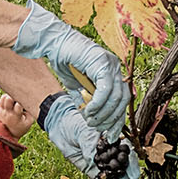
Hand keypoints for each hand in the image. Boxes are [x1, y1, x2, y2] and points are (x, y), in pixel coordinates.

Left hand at [0, 95, 34, 138]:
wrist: (9, 134)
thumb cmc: (21, 127)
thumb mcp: (29, 122)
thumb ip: (31, 112)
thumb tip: (30, 102)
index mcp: (16, 116)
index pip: (18, 105)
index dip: (23, 101)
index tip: (26, 102)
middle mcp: (8, 112)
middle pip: (9, 99)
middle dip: (15, 96)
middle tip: (19, 99)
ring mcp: (3, 110)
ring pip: (4, 98)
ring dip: (10, 96)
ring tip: (15, 99)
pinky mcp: (0, 109)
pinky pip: (1, 100)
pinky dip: (6, 97)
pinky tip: (11, 100)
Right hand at [13, 1, 128, 137]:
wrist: (54, 43)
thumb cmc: (65, 62)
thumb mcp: (77, 86)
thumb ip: (86, 100)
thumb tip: (90, 118)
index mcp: (112, 74)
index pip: (122, 101)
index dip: (117, 120)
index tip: (110, 135)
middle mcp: (115, 68)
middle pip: (123, 101)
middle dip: (110, 119)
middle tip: (96, 128)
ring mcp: (111, 64)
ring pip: (116, 97)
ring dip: (103, 113)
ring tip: (90, 120)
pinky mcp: (102, 63)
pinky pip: (105, 89)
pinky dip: (98, 103)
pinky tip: (88, 110)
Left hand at [41, 93, 139, 178]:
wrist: (61, 128)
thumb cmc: (75, 125)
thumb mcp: (84, 133)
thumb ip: (90, 146)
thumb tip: (93, 160)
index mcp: (116, 141)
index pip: (128, 154)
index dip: (133, 164)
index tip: (133, 175)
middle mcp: (113, 153)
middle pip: (125, 170)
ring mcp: (105, 164)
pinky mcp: (94, 172)